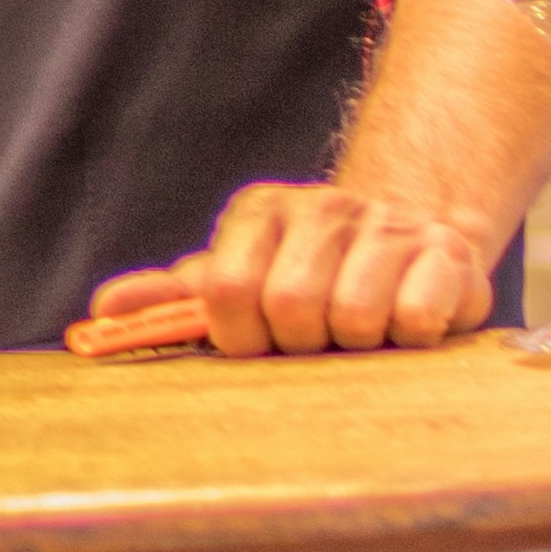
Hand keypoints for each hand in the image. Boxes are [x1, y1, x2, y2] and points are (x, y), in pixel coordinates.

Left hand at [84, 177, 500, 359]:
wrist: (409, 247)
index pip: (226, 290)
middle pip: (290, 307)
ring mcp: (387, 225)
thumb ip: (171, 299)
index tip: (260, 340)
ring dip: (356, 344)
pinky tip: (405, 326)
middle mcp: (322, 207)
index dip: (242, 335)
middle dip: (302, 343)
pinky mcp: (448, 253)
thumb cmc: (309, 279)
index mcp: (260, 214)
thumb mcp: (237, 283)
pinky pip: (415, 318)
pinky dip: (409, 338)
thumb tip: (102, 309)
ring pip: (353, 315)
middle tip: (316, 337)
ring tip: (360, 330)